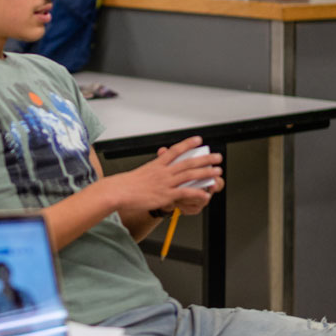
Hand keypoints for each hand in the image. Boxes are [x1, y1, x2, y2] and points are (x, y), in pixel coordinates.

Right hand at [108, 136, 223, 214]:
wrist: (118, 191)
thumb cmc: (125, 185)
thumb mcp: (139, 173)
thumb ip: (151, 172)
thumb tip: (156, 171)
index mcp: (156, 165)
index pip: (175, 151)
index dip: (187, 144)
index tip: (197, 140)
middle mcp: (163, 172)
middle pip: (187, 162)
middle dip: (204, 159)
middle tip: (216, 157)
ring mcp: (165, 183)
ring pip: (190, 175)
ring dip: (205, 172)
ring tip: (217, 171)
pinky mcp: (165, 195)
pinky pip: (185, 192)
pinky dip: (197, 193)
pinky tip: (205, 193)